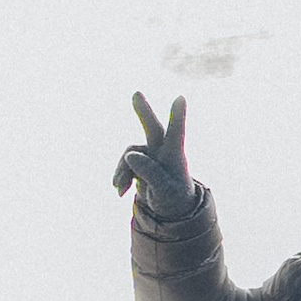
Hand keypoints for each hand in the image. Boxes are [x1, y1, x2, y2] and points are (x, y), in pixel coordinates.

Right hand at [113, 91, 194, 211]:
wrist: (169, 206)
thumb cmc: (173, 198)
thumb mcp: (164, 191)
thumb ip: (149, 173)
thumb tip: (130, 155)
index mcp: (175, 156)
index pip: (177, 134)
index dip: (177, 117)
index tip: (181, 97)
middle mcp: (163, 150)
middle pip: (153, 129)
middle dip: (144, 112)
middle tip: (136, 94)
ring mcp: (150, 153)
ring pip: (129, 155)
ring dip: (122, 172)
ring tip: (119, 190)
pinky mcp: (139, 159)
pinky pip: (124, 163)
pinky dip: (120, 177)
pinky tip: (120, 192)